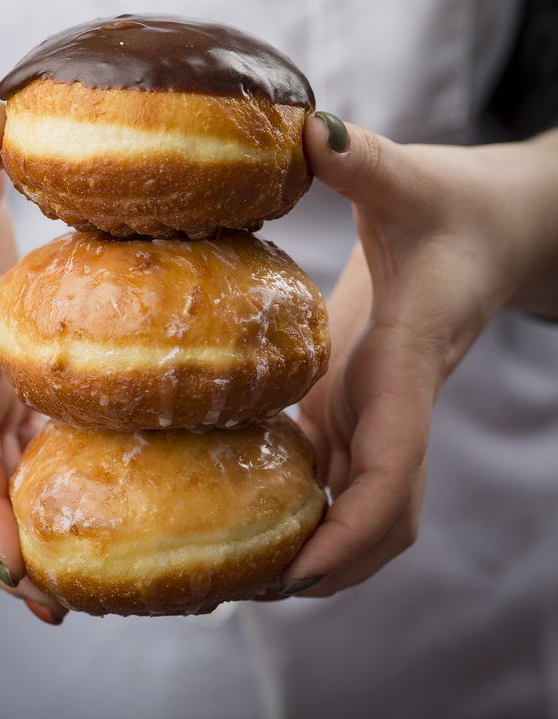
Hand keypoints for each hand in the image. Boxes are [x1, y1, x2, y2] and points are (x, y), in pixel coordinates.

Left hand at [278, 115, 557, 597]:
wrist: (493, 231)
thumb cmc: (457, 210)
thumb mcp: (409, 179)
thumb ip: (363, 160)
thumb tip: (305, 127)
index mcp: (410, 361)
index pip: (396, 468)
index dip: (353, 532)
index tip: (297, 574)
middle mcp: (398, 403)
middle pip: (380, 522)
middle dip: (322, 568)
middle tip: (233, 591)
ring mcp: (383, 409)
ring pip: (362, 510)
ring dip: (311, 550)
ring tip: (226, 573)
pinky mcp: (364, 400)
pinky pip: (340, 476)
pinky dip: (304, 508)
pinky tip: (242, 511)